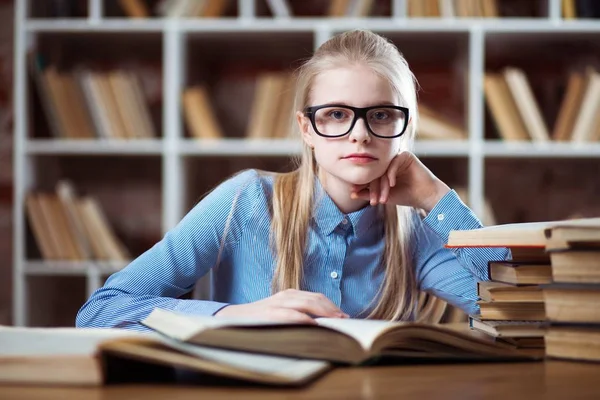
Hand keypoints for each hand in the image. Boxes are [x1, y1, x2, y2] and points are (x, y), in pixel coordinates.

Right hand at [214, 289, 348, 323]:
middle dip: (332, 309)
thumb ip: (299, 313)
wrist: (233, 318)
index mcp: (290, 295)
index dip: (332, 306)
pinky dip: (305, 319)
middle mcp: (286, 296)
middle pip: (316, 299)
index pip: (317, 297)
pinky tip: (315, 325)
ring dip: (324, 312)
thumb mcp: (281, 311)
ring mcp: (278, 303)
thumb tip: (321, 324)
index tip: (344, 316)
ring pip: (307, 304)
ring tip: (336, 321)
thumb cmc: (261, 318)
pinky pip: (292, 315)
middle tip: (345, 319)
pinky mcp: (271, 314)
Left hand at [350, 151, 449, 212]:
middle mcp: (388, 162)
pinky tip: (391, 185)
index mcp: (382, 169)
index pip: (369, 175)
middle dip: (372, 188)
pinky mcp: (405, 155)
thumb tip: (351, 194)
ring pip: (383, 169)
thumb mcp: (384, 196)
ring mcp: (396, 158)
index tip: (353, 192)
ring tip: (383, 198)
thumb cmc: (406, 196)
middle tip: (372, 200)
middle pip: (375, 172)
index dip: (362, 184)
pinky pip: (393, 163)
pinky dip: (391, 174)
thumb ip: (367, 194)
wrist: (425, 196)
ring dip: (382, 185)